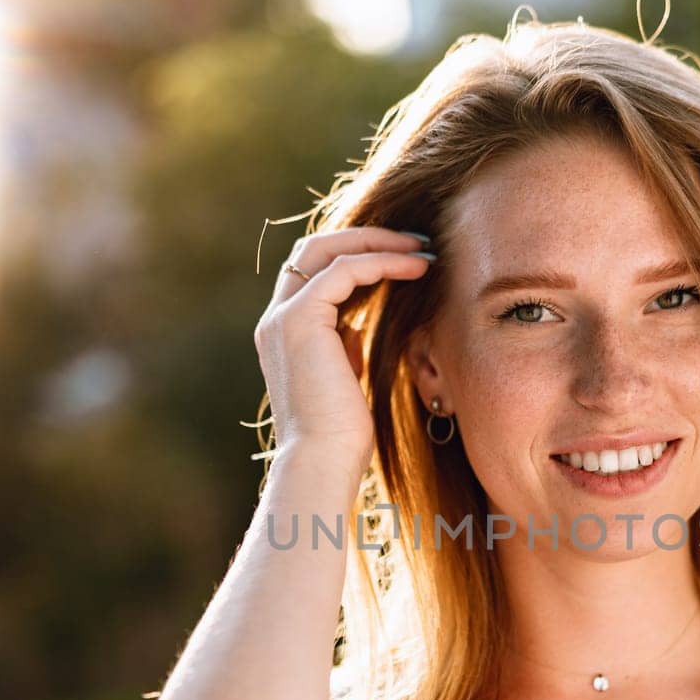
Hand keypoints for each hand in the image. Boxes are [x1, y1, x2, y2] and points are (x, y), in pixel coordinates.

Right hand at [253, 227, 435, 470]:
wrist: (323, 462)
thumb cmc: (341, 436)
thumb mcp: (344, 380)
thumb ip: (343, 348)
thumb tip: (356, 327)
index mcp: (284, 333)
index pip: (314, 272)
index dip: (358, 256)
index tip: (404, 259)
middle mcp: (276, 320)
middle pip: (315, 248)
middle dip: (367, 237)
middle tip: (415, 241)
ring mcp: (284, 317)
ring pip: (327, 249)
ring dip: (379, 243)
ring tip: (423, 250)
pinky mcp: (301, 319)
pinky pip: (344, 270)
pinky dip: (382, 262)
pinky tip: (416, 267)